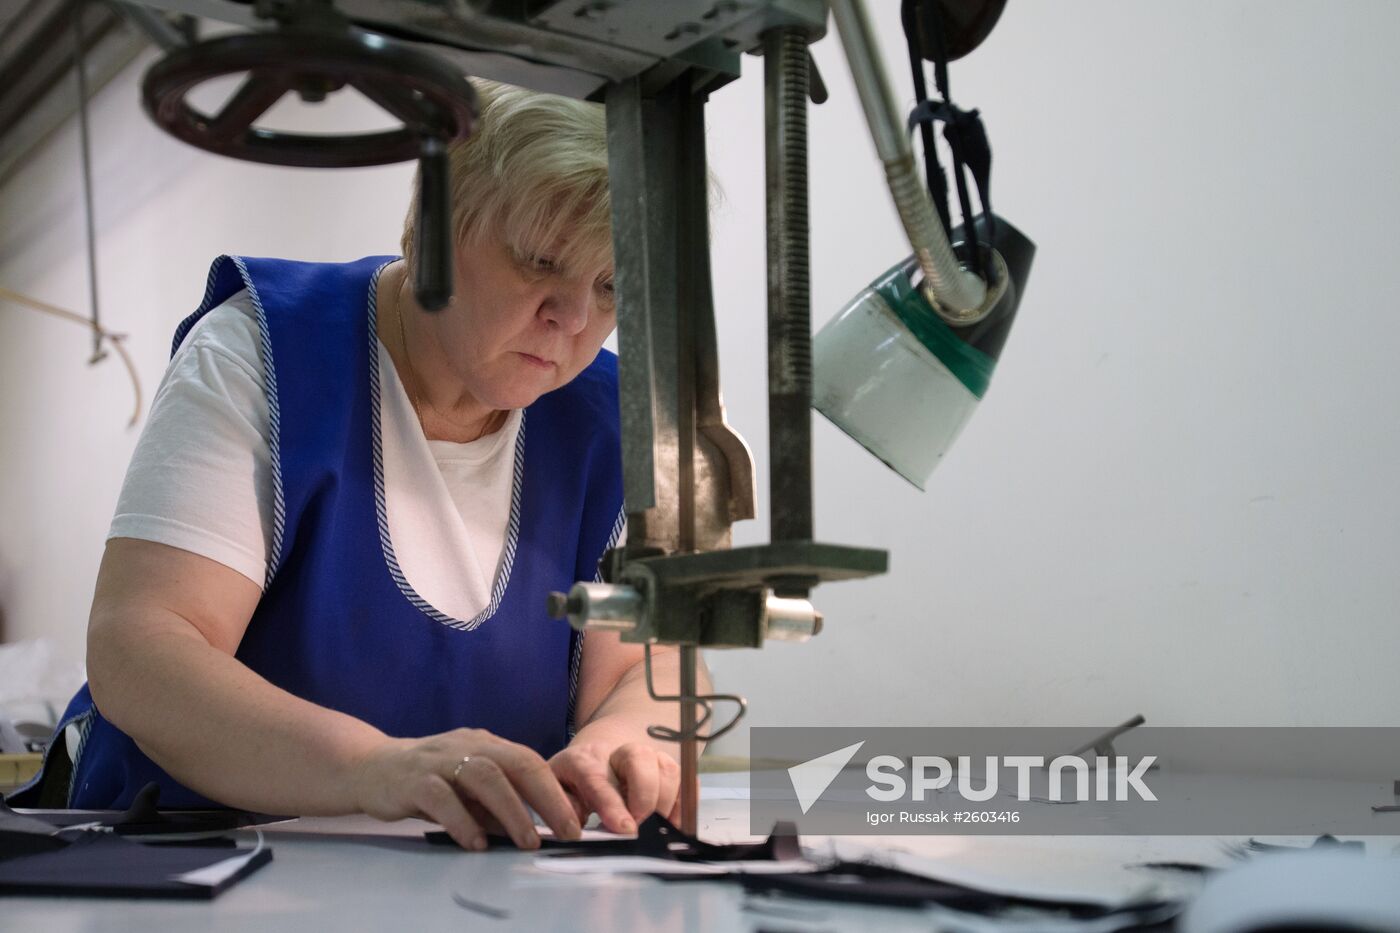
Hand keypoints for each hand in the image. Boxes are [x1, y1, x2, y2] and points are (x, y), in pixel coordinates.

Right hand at [350, 728, 581, 850]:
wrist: (370, 767)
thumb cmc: (429, 779)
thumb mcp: (469, 786)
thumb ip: (497, 804)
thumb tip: (534, 830)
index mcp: (487, 744)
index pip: (531, 761)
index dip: (556, 791)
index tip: (575, 822)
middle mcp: (469, 745)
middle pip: (517, 763)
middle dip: (547, 799)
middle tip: (566, 831)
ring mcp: (440, 759)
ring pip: (485, 776)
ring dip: (512, 811)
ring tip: (528, 842)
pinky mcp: (413, 779)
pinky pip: (442, 797)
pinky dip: (462, 821)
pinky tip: (476, 843)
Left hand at [549, 741, 681, 833]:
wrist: (596, 753)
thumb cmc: (573, 781)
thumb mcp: (556, 792)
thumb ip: (563, 809)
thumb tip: (574, 829)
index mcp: (583, 760)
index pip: (598, 779)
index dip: (612, 804)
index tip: (626, 829)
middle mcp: (617, 753)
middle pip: (639, 758)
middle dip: (645, 795)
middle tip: (642, 826)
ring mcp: (646, 756)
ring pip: (666, 766)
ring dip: (666, 800)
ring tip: (658, 828)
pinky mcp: (666, 767)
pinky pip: (685, 779)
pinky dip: (684, 803)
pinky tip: (674, 824)